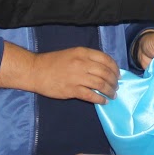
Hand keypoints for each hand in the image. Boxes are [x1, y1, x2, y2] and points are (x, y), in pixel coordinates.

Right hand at [0, 44, 119, 101]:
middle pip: (105, 73)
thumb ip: (87, 59)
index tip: (118, 74)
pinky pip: (91, 96)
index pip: (106, 59)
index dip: (115, 68)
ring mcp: (77, 77)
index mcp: (82, 53)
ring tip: (112, 95)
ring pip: (101, 84)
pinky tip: (103, 101)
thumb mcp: (72, 53)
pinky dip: (100, 99)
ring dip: (110, 91)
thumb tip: (104, 68)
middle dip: (114, 81)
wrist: (35, 71)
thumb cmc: (53, 62)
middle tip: (116, 86)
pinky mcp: (72, 90)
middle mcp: (82, 63)